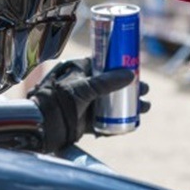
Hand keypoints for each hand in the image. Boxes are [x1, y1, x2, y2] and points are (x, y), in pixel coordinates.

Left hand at [28, 58, 149, 152]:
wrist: (44, 124)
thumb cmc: (59, 99)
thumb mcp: (84, 88)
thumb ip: (106, 82)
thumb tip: (131, 75)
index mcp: (82, 72)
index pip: (106, 65)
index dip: (123, 67)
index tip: (137, 69)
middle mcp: (86, 87)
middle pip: (114, 85)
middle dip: (131, 89)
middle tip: (144, 91)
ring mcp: (87, 104)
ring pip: (113, 103)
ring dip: (130, 106)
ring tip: (144, 108)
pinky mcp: (86, 121)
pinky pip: (107, 121)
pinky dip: (119, 123)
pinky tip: (132, 123)